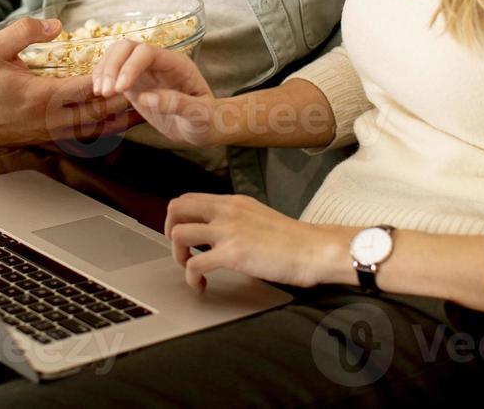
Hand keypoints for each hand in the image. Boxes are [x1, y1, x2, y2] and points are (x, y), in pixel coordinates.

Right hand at [0, 17, 141, 146]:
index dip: (114, 78)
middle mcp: (53, 118)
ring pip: (98, 128)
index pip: (88, 88)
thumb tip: (57, 24)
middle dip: (129, 99)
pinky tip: (124, 119)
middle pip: (102, 111)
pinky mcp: (53, 137)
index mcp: (43, 96)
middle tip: (157, 86)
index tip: (135, 64)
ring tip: (152, 105)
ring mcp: (54, 131)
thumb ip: (24, 32)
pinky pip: (88, 134)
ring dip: (124, 117)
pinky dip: (109, 127)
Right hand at [92, 40, 225, 147]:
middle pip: (127, 47)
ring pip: (116, 55)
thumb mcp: (200, 115)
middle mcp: (158, 62)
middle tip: (105, 92)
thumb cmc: (207, 120)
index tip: (120, 89)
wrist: (204, 127)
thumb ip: (178, 104)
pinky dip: (102, 78)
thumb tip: (146, 98)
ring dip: (104, 70)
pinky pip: (113, 71)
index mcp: (176, 64)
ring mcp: (144, 70)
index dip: (130, 66)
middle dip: (112, 66)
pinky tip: (100, 94)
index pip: (147, 53)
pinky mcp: (134, 82)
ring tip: (101, 94)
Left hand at [164, 193, 345, 289]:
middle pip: (176, 208)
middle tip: (180, 249)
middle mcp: (227, 211)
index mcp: (233, 201)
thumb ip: (236, 219)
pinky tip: (201, 284)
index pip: (189, 198)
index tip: (184, 234)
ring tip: (190, 267)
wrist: (314, 249)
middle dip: (169, 231)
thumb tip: (218, 232)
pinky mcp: (232, 254)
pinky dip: (191, 277)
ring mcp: (228, 231)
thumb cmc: (293, 240)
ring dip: (177, 254)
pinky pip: (194, 264)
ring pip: (179, 234)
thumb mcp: (259, 217)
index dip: (179, 218)